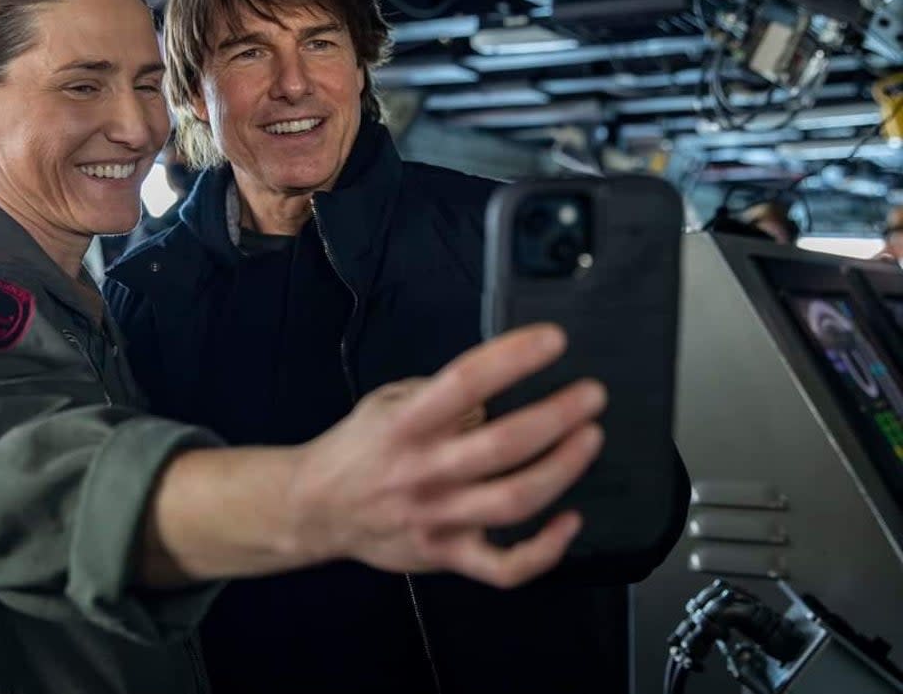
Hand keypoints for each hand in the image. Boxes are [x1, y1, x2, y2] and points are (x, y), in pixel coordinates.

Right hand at [288, 324, 604, 589]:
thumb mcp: (386, 401)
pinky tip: (572, 521)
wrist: (315, 508)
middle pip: (503, 445)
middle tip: (591, 396)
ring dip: (562, 468)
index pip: (465, 382)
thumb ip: (438, 394)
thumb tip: (498, 387)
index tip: (553, 340)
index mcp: (405, 424)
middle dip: (556, 416)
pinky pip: (505, 566)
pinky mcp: (447, 555)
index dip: (513, 358)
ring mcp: (437, 518)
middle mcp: (423, 471)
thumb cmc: (359, 447)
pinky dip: (546, 550)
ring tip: (590, 437)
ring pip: (514, 500)